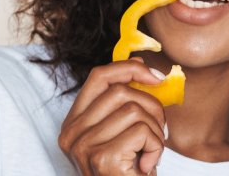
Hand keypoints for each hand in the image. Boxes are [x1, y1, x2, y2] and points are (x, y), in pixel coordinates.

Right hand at [58, 58, 166, 174]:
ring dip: (155, 131)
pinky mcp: (102, 158)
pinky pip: (143, 130)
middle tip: (157, 131)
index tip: (154, 76)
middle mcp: (72, 134)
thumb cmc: (128, 172)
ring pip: (135, 110)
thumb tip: (142, 64)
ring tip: (149, 153)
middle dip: (151, 107)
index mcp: (73, 124)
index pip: (98, 77)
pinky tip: (147, 165)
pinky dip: (156, 146)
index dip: (129, 68)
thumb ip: (124, 103)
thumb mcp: (122, 132)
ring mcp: (84, 147)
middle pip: (121, 91)